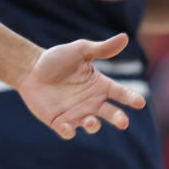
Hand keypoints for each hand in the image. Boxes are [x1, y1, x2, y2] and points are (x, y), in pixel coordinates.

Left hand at [15, 33, 146, 139]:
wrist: (29, 68)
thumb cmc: (56, 59)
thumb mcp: (80, 50)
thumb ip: (101, 48)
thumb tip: (124, 37)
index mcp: (100, 86)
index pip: (121, 94)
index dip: (131, 98)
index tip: (139, 102)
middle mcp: (92, 102)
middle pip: (111, 114)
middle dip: (118, 119)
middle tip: (123, 122)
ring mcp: (76, 113)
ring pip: (91, 125)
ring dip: (93, 126)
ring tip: (90, 121)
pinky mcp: (59, 121)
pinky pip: (67, 131)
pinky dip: (68, 131)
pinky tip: (66, 126)